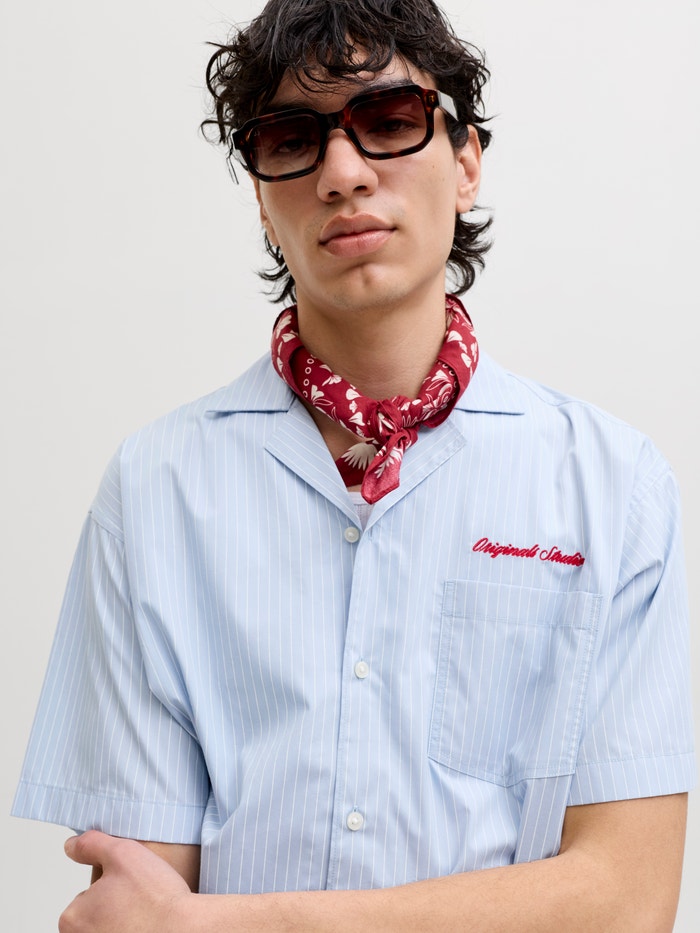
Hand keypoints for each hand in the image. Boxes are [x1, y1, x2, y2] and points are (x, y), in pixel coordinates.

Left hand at [59, 831, 193, 932]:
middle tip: (140, 900)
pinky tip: (150, 927)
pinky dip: (135, 931)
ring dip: (125, 921)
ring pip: (110, 928)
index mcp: (72, 919)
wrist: (184, 930)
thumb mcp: (122, 853)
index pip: (87, 895)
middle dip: (115, 905)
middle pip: (97, 916)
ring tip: (147, 914)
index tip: (131, 887)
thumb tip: (72, 845)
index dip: (111, 885)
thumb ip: (91, 845)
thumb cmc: (154, 898)